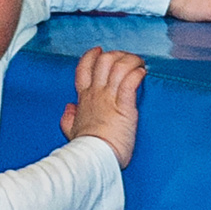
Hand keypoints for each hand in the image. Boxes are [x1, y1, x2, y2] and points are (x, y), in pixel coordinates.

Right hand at [58, 46, 146, 166]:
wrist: (92, 158)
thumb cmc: (86, 149)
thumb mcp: (71, 130)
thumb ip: (68, 118)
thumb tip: (68, 108)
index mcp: (84, 98)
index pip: (84, 68)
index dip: (91, 56)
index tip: (98, 51)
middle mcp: (96, 94)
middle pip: (103, 61)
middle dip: (116, 55)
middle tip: (126, 58)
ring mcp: (109, 98)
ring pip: (117, 66)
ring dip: (130, 60)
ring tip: (139, 63)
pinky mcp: (124, 106)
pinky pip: (130, 81)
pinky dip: (137, 74)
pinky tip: (142, 73)